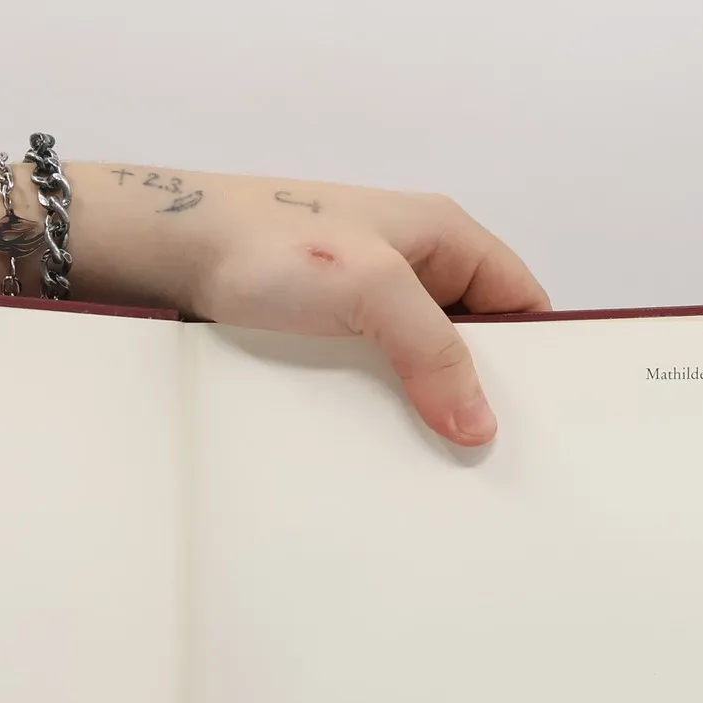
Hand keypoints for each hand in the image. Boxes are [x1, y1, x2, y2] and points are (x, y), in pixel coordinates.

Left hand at [83, 168, 549, 444]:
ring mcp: (360, 300)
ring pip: (414, 365)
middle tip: (486, 459)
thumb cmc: (267, 243)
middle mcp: (408, 264)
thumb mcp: (369, 288)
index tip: (540, 421)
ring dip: (421, 408)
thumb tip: (480, 424)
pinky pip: (365, 378)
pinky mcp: (318, 332)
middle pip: (471, 340)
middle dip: (478, 393)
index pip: (521, 300)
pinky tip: (374, 453)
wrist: (162, 247)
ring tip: (434, 468)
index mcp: (441, 234)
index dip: (538, 356)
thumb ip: (432, 349)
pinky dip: (374, 410)